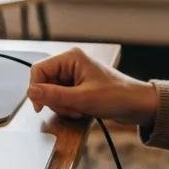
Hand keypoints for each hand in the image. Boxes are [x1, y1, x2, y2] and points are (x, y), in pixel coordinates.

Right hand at [27, 47, 159, 126]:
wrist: (137, 105)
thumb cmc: (117, 96)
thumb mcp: (82, 99)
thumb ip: (54, 95)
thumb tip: (31, 92)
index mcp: (71, 57)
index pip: (39, 69)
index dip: (36, 88)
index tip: (39, 107)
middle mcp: (70, 63)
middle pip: (44, 82)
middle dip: (54, 100)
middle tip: (71, 108)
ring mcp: (74, 76)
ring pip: (52, 93)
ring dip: (62, 106)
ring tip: (79, 110)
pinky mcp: (78, 87)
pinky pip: (62, 98)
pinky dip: (68, 108)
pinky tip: (81, 110)